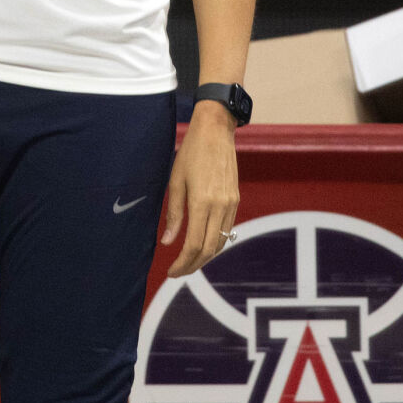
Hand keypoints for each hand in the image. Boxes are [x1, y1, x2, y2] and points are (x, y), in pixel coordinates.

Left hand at [160, 100, 239, 277]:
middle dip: (193, 265)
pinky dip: (215, 243)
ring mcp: (231, 204)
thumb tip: (167, 243)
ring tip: (188, 261)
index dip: (182, 263)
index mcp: (202, 203)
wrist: (216, 131)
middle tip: (178, 271)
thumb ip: (173, 215)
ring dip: (205, 257)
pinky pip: (227, 230)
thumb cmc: (191, 153)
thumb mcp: (175, 182)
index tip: (170, 271)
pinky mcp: (235, 200)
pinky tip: (203, 243)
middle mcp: (220, 207)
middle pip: (209, 250)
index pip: (193, 245)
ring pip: (221, 243)